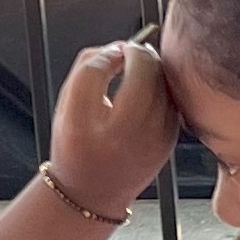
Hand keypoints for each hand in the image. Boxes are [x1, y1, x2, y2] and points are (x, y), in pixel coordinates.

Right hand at [47, 39, 178, 219]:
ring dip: (152, 67)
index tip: (109, 53)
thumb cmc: (77, 144)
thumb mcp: (67, 106)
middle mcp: (120, 132)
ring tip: (136, 70)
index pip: (99, 69)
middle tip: (127, 52)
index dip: (106, 53)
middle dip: (137, 52)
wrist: (94, 192)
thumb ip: (87, 69)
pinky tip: (147, 92)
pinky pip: (171, 99)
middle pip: (142, 69)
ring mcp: (151, 138)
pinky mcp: (169, 141)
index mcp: (85, 124)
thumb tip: (118, 47)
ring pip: (162, 81)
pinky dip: (162, 88)